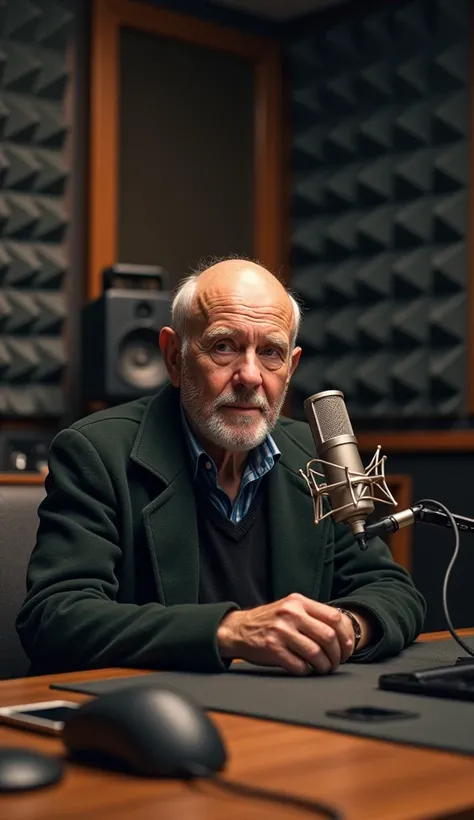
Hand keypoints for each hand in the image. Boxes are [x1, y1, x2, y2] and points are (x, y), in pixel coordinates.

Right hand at [217, 593, 354, 675]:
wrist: (238, 629)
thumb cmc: (270, 620)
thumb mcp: (290, 607)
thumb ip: (312, 614)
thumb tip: (342, 633)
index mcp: (298, 602)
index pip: (334, 617)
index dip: (346, 636)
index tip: (347, 648)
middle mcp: (290, 614)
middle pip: (328, 637)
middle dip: (338, 654)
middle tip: (337, 662)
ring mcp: (281, 631)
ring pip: (316, 654)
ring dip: (325, 666)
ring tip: (324, 668)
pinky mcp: (272, 649)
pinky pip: (299, 666)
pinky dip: (307, 671)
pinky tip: (307, 669)